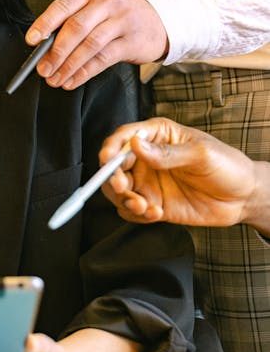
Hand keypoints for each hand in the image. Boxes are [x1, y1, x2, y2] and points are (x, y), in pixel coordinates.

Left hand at [25, 0, 167, 89]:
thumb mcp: (95, 8)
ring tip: (55, 78)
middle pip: (76, 27)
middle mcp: (106, 2)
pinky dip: (85, 72)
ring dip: (69, 65)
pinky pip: (104, 59)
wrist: (158, 21)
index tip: (32, 40)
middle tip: (43, 69)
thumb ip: (71, 21)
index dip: (45, 24)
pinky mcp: (131, 41)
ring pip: (89, 45)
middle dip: (55, 52)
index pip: (62, 6)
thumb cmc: (118, 15)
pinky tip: (73, 80)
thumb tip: (43, 47)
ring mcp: (121, 21)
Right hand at [100, 118, 265, 228]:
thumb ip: (168, 153)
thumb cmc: (228, 166)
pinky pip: (132, 211)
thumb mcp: (201, 154)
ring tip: (142, 206)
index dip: (112, 148)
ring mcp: (150, 182)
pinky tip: (156, 213)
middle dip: (113, 178)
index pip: (125, 137)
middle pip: (115, 166)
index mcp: (158, 135)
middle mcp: (149, 158)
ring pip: (119, 191)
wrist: (244, 197)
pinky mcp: (154, 204)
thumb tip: (136, 145)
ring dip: (124, 200)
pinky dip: (137, 215)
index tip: (108, 159)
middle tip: (123, 187)